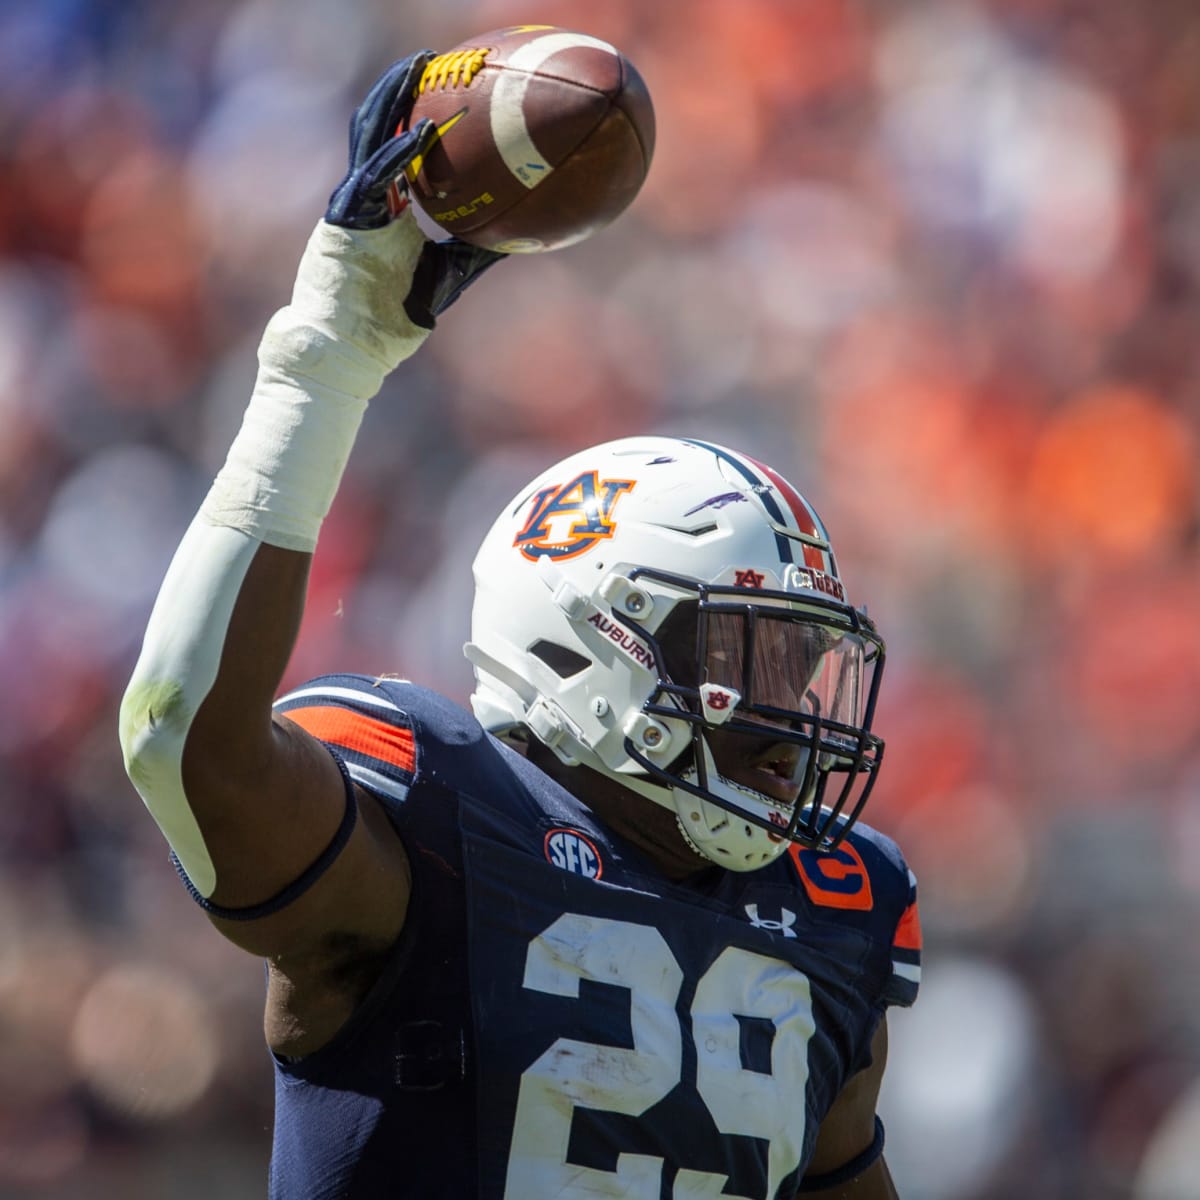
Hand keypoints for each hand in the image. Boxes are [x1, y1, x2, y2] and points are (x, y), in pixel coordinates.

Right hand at [326, 53, 507, 327]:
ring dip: (392, 100)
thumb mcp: (447, 278)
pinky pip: (374, 177)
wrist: (352, 348)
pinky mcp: (344, 219)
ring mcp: (352, 205)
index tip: (444, 95)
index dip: (415, 119)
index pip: (398, 151)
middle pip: (378, 129)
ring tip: (418, 70)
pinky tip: (422, 134)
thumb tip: (520, 238)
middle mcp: (366, 200)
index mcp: (386, 210)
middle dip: (399, 92)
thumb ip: (475, 253)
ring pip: (368, 136)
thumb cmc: (394, 320)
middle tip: (429, 62)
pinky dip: (397, 154)